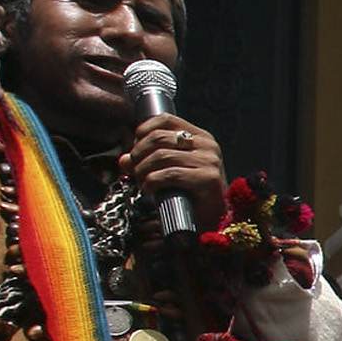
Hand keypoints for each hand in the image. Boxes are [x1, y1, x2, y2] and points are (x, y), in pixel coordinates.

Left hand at [119, 114, 226, 228]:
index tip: (135, 149)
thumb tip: (124, 159)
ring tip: (141, 182)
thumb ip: (148, 161)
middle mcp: (207, 145)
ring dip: (143, 170)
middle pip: (159, 137)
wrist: (217, 220)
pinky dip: (152, 182)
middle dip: (138, 153)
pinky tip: (149, 190)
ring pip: (161, 155)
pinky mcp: (207, 179)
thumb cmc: (193, 195)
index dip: (143, 131)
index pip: (165, 120)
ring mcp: (209, 161)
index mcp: (201, 137)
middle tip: (133, 169)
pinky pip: (169, 174)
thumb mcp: (170, 170)